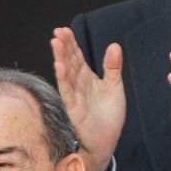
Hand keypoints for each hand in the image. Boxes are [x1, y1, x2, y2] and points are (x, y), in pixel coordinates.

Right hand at [51, 28, 125, 170]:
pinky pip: (67, 91)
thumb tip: (115, 45)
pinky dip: (64, 79)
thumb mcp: (114, 86)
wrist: (107, 140)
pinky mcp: (74, 109)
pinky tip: (60, 66)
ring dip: (60, 58)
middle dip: (64, 46)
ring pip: (66, 73)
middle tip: (58, 31)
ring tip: (55, 42)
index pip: (77, 57)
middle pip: (69, 61)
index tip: (65, 30)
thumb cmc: (109, 115)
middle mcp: (78, 85)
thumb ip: (113, 67)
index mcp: (86, 78)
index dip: (71, 43)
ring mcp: (74, 96)